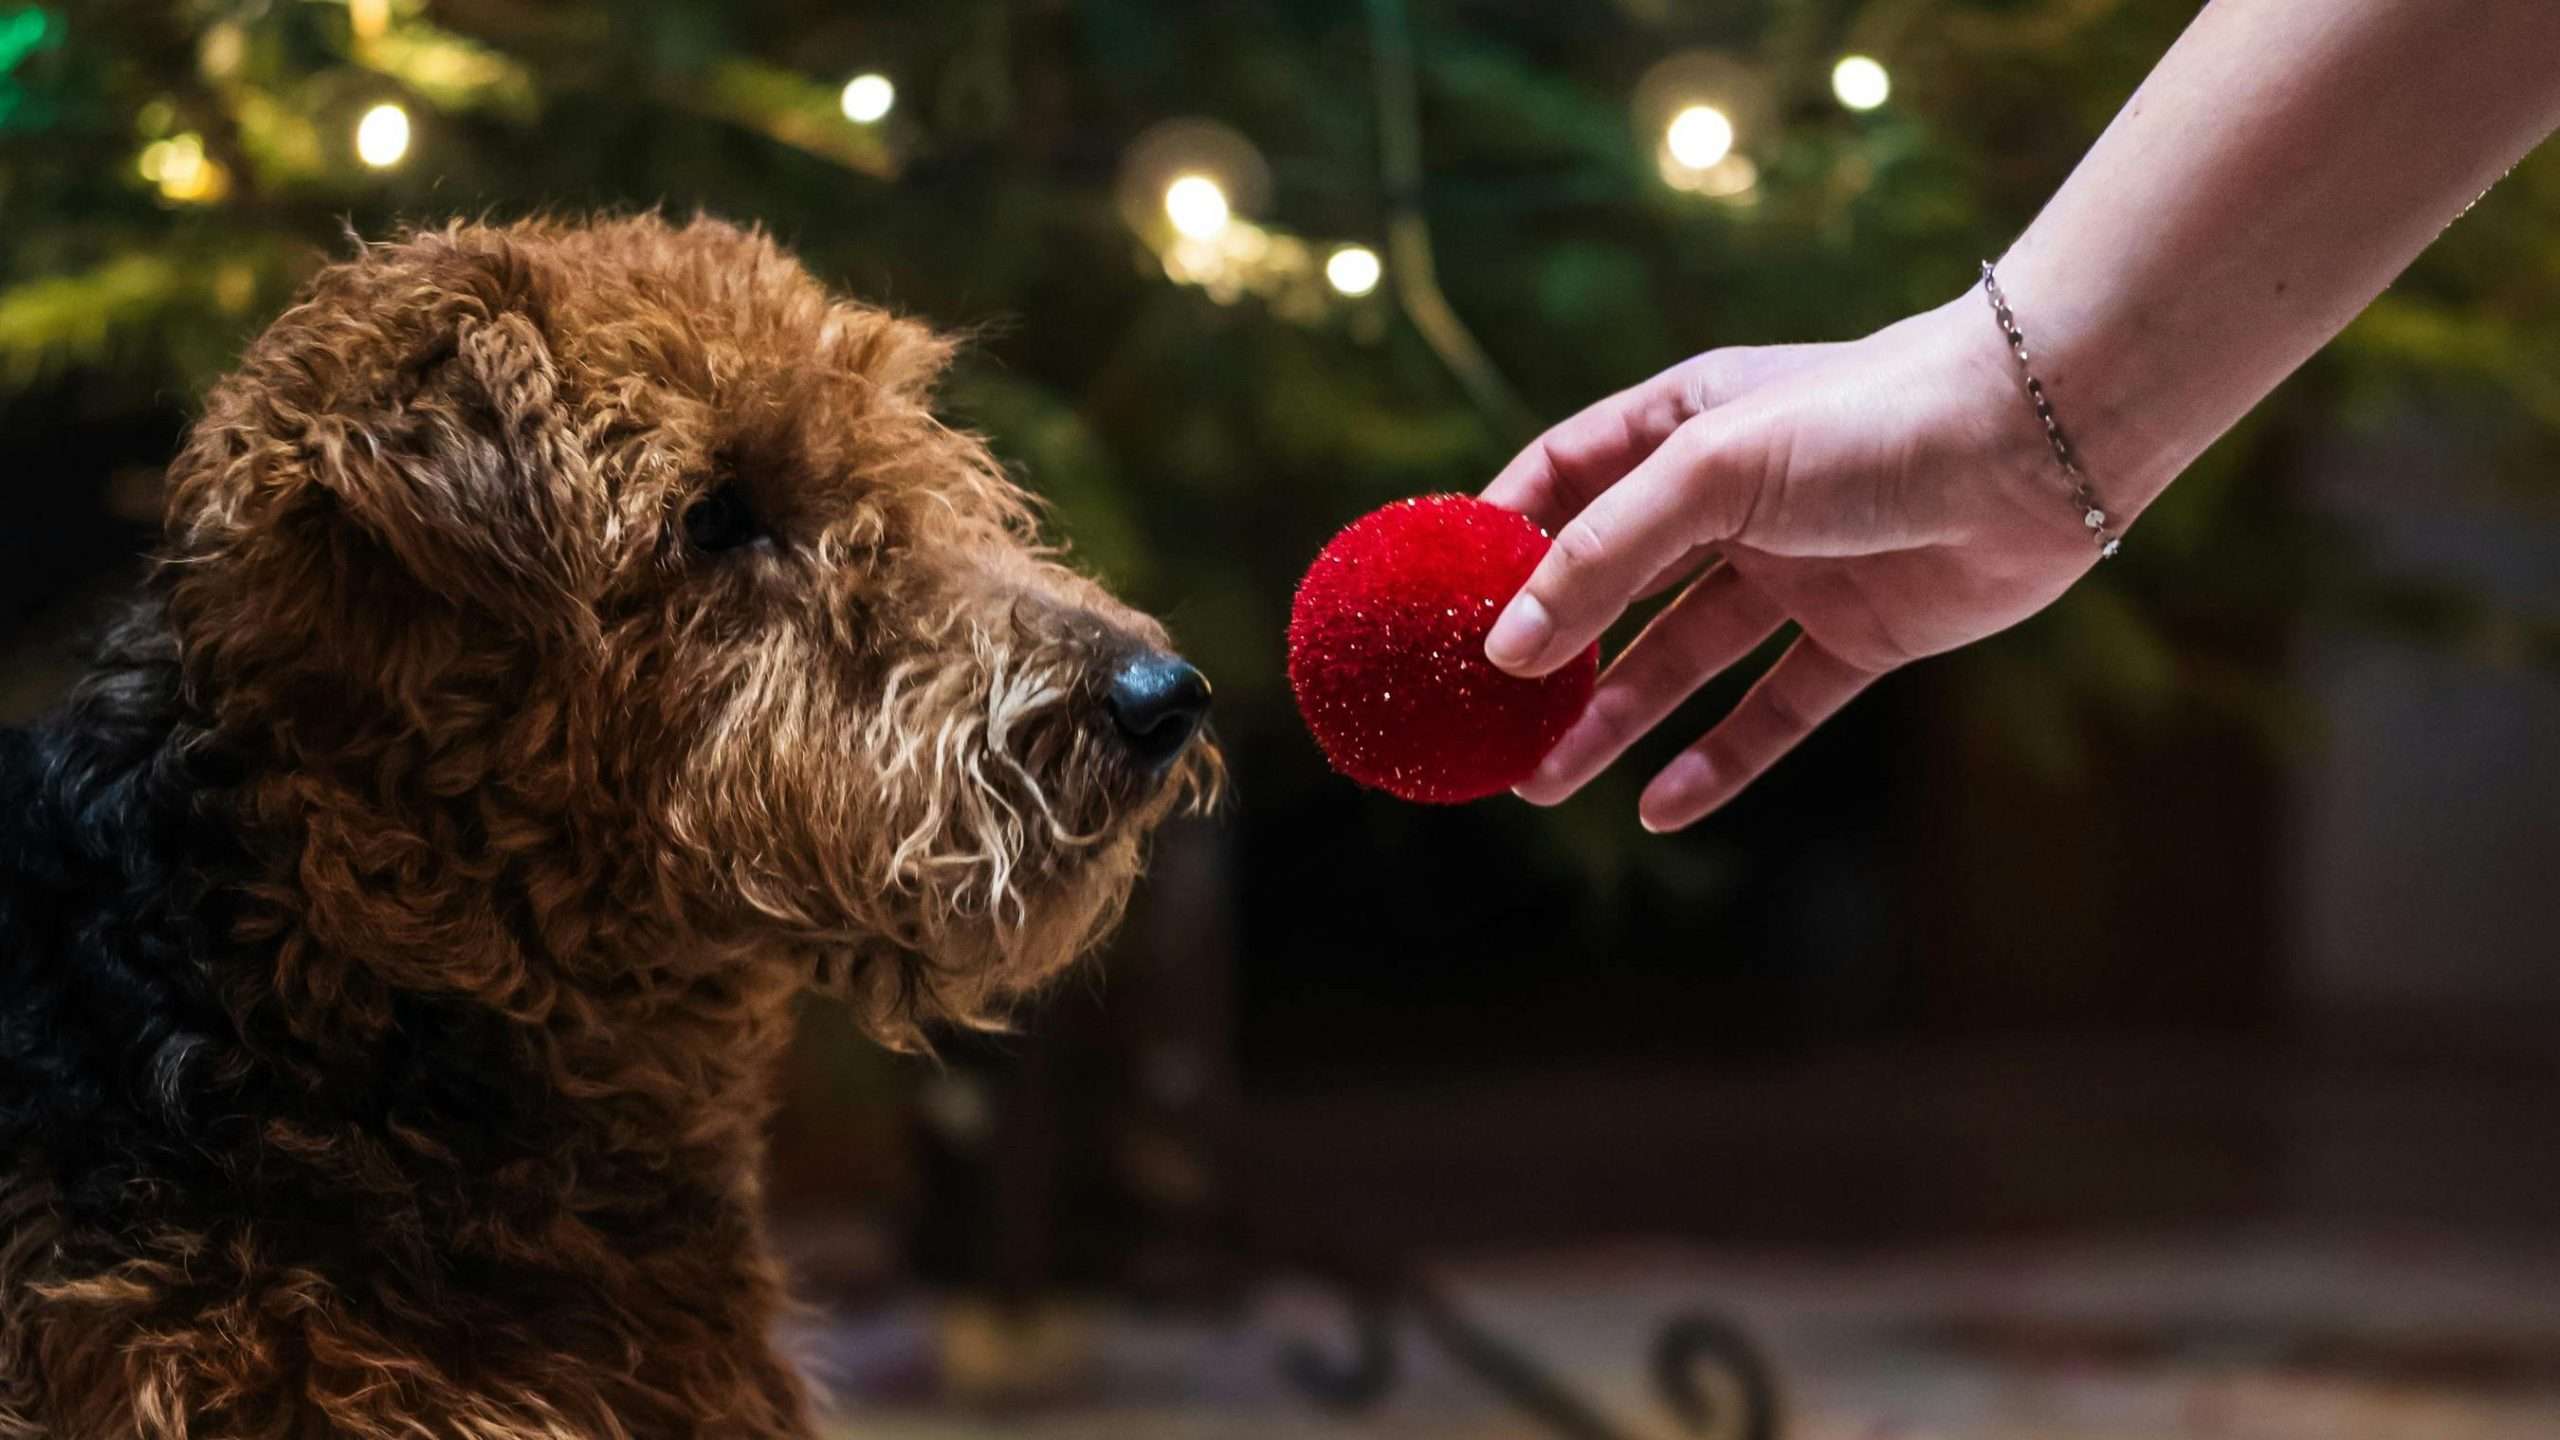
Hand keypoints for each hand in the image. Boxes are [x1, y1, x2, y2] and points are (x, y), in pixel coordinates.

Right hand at [1483, 294, 2145, 831]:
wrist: (2043, 440)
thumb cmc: (1871, 418)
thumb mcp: (1711, 474)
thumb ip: (1604, 557)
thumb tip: (1510, 647)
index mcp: (1685, 423)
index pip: (1562, 477)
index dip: (1499, 536)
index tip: (1437, 604)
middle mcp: (1733, 498)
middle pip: (1614, 584)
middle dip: (1548, 654)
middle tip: (1484, 721)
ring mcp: (1797, 569)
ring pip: (1680, 658)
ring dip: (1611, 719)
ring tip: (1541, 781)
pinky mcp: (1861, 633)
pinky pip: (1773, 709)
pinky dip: (1719, 759)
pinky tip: (1658, 807)